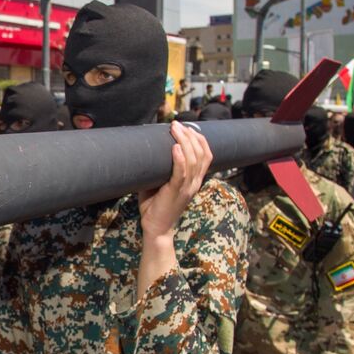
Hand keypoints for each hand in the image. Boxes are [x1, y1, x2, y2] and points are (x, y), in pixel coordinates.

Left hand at [140, 122, 211, 241]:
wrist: (155, 228)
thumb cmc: (155, 205)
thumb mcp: (160, 182)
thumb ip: (159, 168)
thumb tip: (147, 149)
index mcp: (194, 180)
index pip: (206, 155)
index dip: (199, 139)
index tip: (186, 127)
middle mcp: (194, 182)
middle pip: (201, 153)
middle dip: (190, 135)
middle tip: (176, 124)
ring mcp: (187, 188)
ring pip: (193, 160)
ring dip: (184, 142)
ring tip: (175, 129)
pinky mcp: (176, 193)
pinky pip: (181, 174)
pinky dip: (180, 160)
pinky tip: (175, 148)